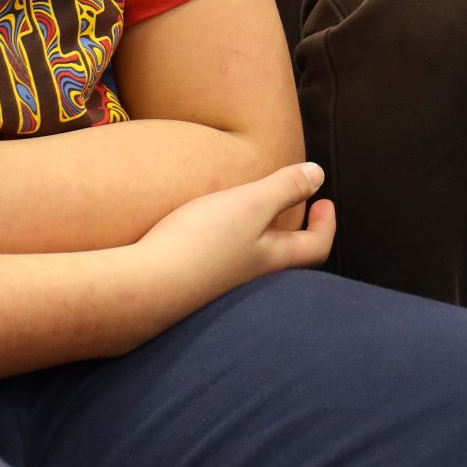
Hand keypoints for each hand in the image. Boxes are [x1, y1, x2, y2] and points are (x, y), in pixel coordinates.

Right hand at [134, 162, 334, 310]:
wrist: (140, 290)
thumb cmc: (200, 244)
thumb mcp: (249, 205)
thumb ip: (284, 188)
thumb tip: (319, 175)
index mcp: (270, 261)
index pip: (315, 249)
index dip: (326, 225)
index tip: (324, 201)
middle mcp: (247, 282)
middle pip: (284, 263)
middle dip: (294, 236)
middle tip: (293, 210)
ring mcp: (216, 290)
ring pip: (249, 268)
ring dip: (258, 242)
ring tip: (249, 217)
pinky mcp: (187, 292)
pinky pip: (216, 271)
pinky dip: (224, 251)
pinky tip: (202, 237)